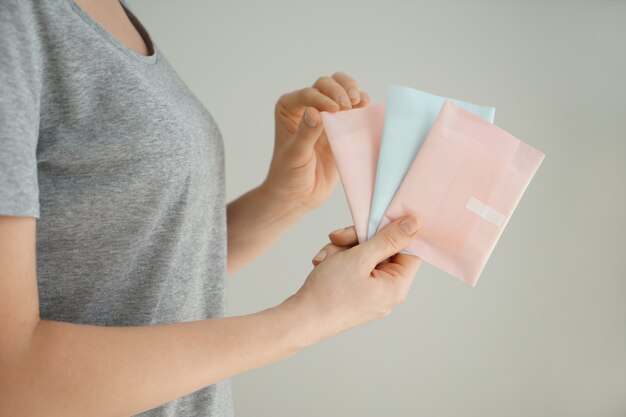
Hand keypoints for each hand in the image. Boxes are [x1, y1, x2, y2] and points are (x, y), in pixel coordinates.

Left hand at [262, 72, 371, 212]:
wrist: (300, 195)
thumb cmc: (290, 175)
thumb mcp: (295, 155)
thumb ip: (305, 133)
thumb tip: (314, 112)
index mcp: (290, 108)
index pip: (308, 93)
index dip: (322, 98)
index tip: (334, 110)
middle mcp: (307, 106)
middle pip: (326, 84)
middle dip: (339, 89)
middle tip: (348, 104)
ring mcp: (326, 116)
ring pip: (342, 90)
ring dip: (353, 91)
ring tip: (360, 102)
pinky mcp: (342, 127)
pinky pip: (354, 108)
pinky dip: (362, 105)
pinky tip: (366, 108)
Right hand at [283, 215, 421, 346]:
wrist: (301, 319)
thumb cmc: (330, 292)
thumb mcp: (360, 258)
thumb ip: (388, 239)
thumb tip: (414, 224)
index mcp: (397, 286)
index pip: (409, 250)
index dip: (394, 233)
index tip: (376, 221)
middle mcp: (387, 292)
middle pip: (382, 251)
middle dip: (357, 241)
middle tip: (338, 238)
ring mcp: (371, 294)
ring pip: (364, 256)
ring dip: (343, 250)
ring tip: (325, 258)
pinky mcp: (355, 294)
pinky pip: (353, 268)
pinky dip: (337, 261)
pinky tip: (322, 264)